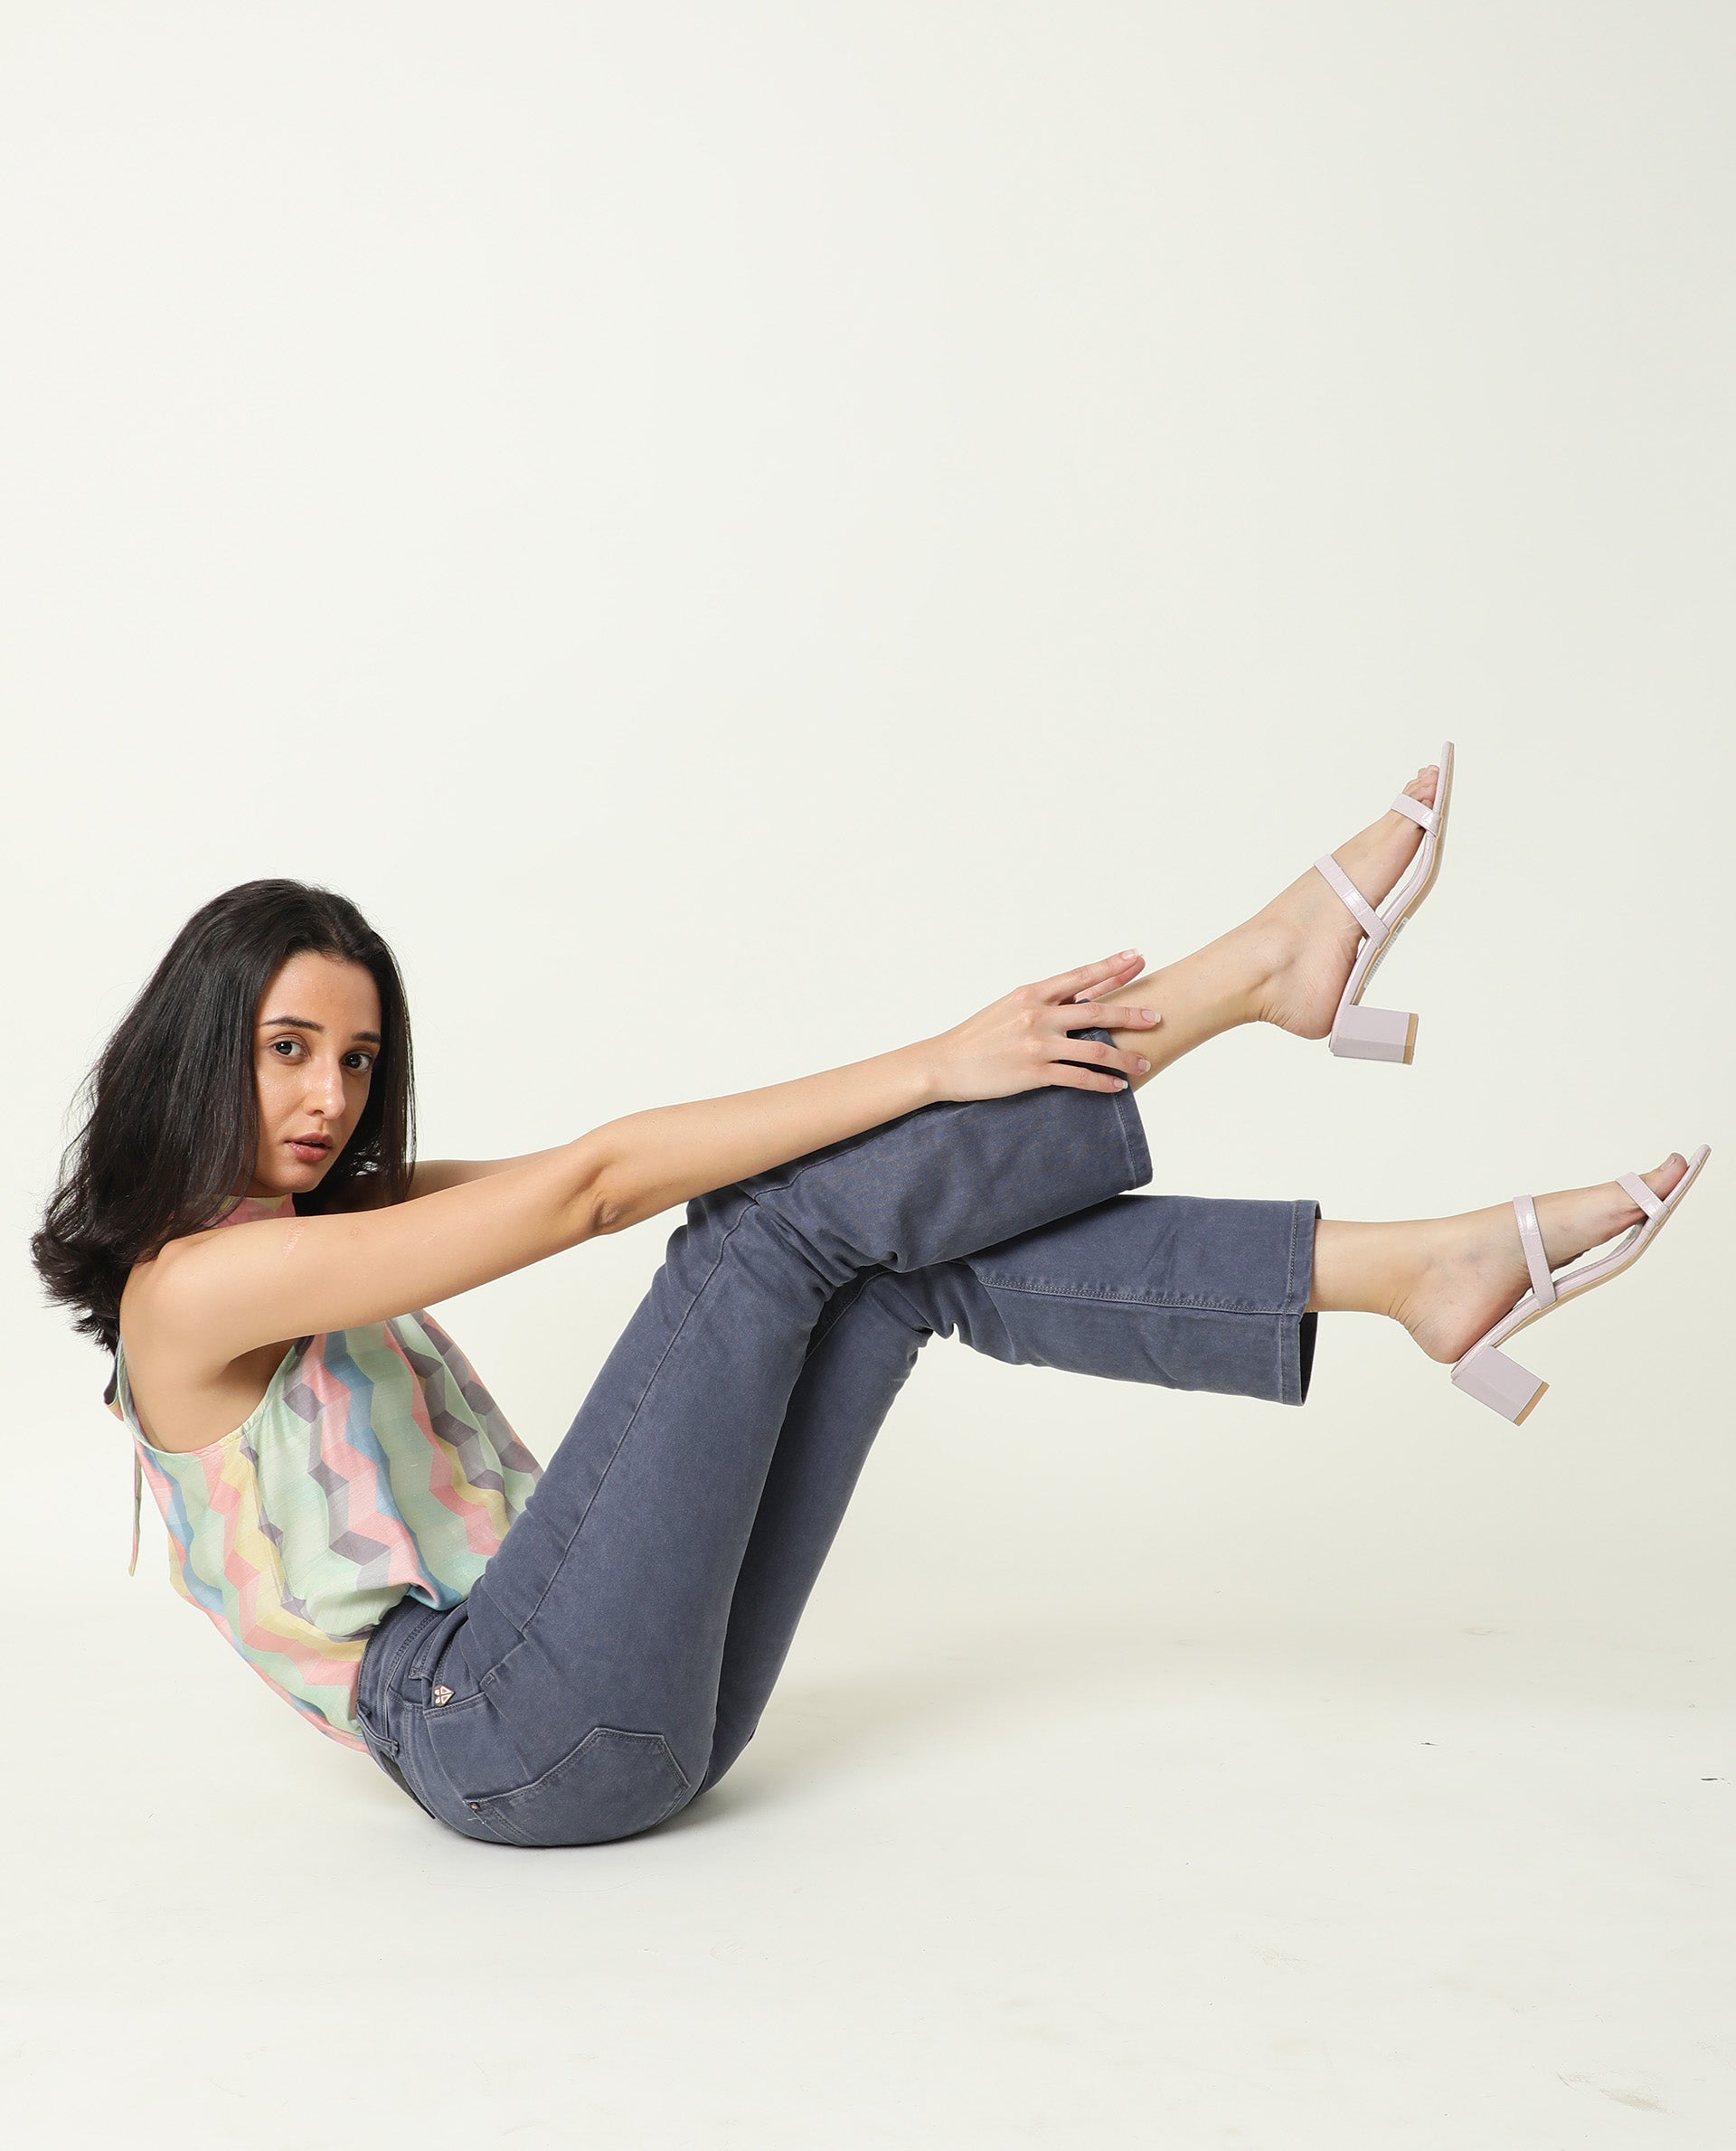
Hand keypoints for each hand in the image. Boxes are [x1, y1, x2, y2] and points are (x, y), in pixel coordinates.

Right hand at [924, 952, 1159, 1103]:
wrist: (944, 1062)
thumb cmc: (976, 1036)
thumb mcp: (1008, 1007)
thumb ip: (1042, 1002)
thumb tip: (1075, 997)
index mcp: (1032, 993)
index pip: (1081, 976)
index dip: (1112, 967)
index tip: (1137, 958)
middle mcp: (1038, 1015)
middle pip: (1097, 1011)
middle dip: (1131, 1014)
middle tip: (1156, 1017)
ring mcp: (1037, 1045)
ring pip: (1094, 1049)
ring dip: (1124, 1057)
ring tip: (1144, 1064)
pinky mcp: (1033, 1073)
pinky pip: (1077, 1078)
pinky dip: (1101, 1083)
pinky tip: (1116, 1086)